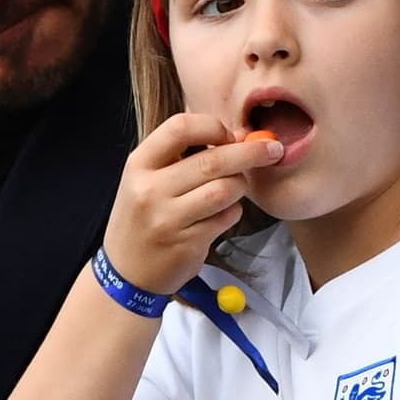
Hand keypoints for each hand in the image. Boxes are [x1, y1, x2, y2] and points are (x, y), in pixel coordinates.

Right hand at [101, 113, 282, 295]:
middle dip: (250, 153)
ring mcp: (168, 219)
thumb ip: (181, 157)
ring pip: (225, 189)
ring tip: (235, 189)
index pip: (180, 127)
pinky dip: (233, 211)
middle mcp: (150, 189)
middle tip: (273, 150)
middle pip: (213, 160)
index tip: (229, 135)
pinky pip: (227, 217)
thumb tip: (238, 137)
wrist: (126, 272)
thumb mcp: (146, 180)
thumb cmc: (142, 218)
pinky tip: (223, 214)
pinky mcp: (187, 243)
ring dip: (240, 186)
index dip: (213, 127)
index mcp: (139, 164)